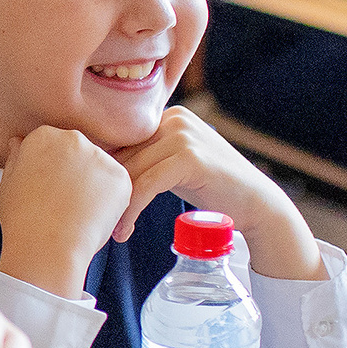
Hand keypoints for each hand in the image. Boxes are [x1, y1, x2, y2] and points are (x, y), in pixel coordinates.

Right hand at [0, 126, 131, 300]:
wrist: (47, 248)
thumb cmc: (22, 220)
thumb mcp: (8, 183)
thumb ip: (16, 158)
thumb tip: (17, 142)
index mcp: (44, 136)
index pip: (52, 144)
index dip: (47, 169)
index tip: (44, 188)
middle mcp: (73, 138)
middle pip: (77, 152)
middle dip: (72, 173)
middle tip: (60, 202)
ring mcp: (100, 156)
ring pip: (98, 168)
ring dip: (92, 185)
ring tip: (75, 211)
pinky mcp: (121, 177)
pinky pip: (116, 185)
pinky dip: (108, 201)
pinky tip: (90, 215)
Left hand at [108, 107, 322, 281]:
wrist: (256, 204)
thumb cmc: (211, 188)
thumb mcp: (173, 164)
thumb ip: (144, 159)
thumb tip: (95, 168)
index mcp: (166, 115)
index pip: (119, 142)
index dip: (101, 173)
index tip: (90, 201)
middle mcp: (174, 119)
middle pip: (122, 156)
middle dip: (107, 190)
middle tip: (96, 220)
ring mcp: (183, 135)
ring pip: (131, 172)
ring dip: (116, 206)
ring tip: (111, 231)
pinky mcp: (189, 157)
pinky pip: (146, 185)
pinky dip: (131, 210)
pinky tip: (124, 231)